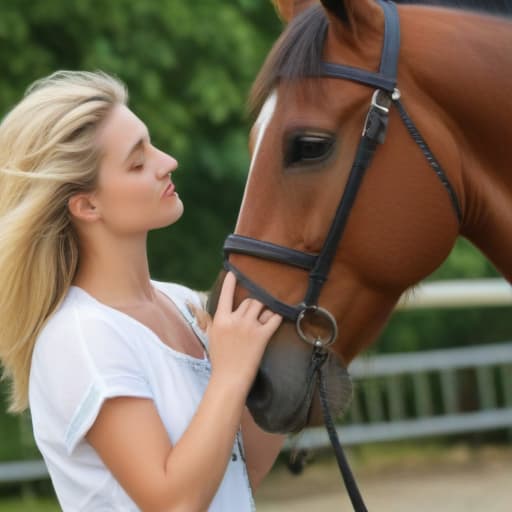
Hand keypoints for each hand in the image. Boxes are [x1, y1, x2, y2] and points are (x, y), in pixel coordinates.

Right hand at [208, 272, 281, 391]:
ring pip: (261, 306)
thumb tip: (216, 314)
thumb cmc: (219, 360)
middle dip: (254, 304)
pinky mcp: (262, 335)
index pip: (225, 295)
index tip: (234, 272)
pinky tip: (277, 317)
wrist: (229, 378)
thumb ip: (213, 323)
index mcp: (221, 320)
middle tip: (255, 313)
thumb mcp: (211, 337)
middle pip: (249, 300)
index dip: (230, 283)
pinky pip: (273, 318)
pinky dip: (276, 316)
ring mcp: (249, 327)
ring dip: (265, 309)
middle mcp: (235, 320)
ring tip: (264, 317)